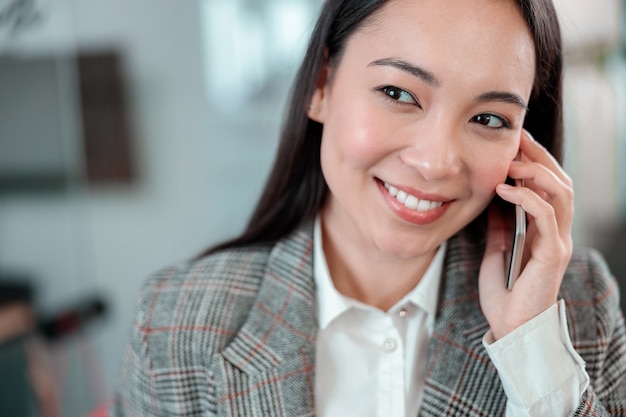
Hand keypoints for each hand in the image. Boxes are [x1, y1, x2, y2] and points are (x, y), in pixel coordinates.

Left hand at [479, 130, 573, 339]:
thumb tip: (492, 204)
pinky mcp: (553, 254)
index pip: (548, 187)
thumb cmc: (505, 296)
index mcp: (545, 232)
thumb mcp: (497, 253)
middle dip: (540, 157)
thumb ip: (500, 228)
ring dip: (537, 172)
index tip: (515, 143)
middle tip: (517, 140)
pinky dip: (527, 198)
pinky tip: (504, 189)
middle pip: (560, 182)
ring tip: (510, 162)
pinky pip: (547, 217)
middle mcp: (557, 233)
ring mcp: (558, 243)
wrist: (511, 329)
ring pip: (561, 194)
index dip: (535, 162)